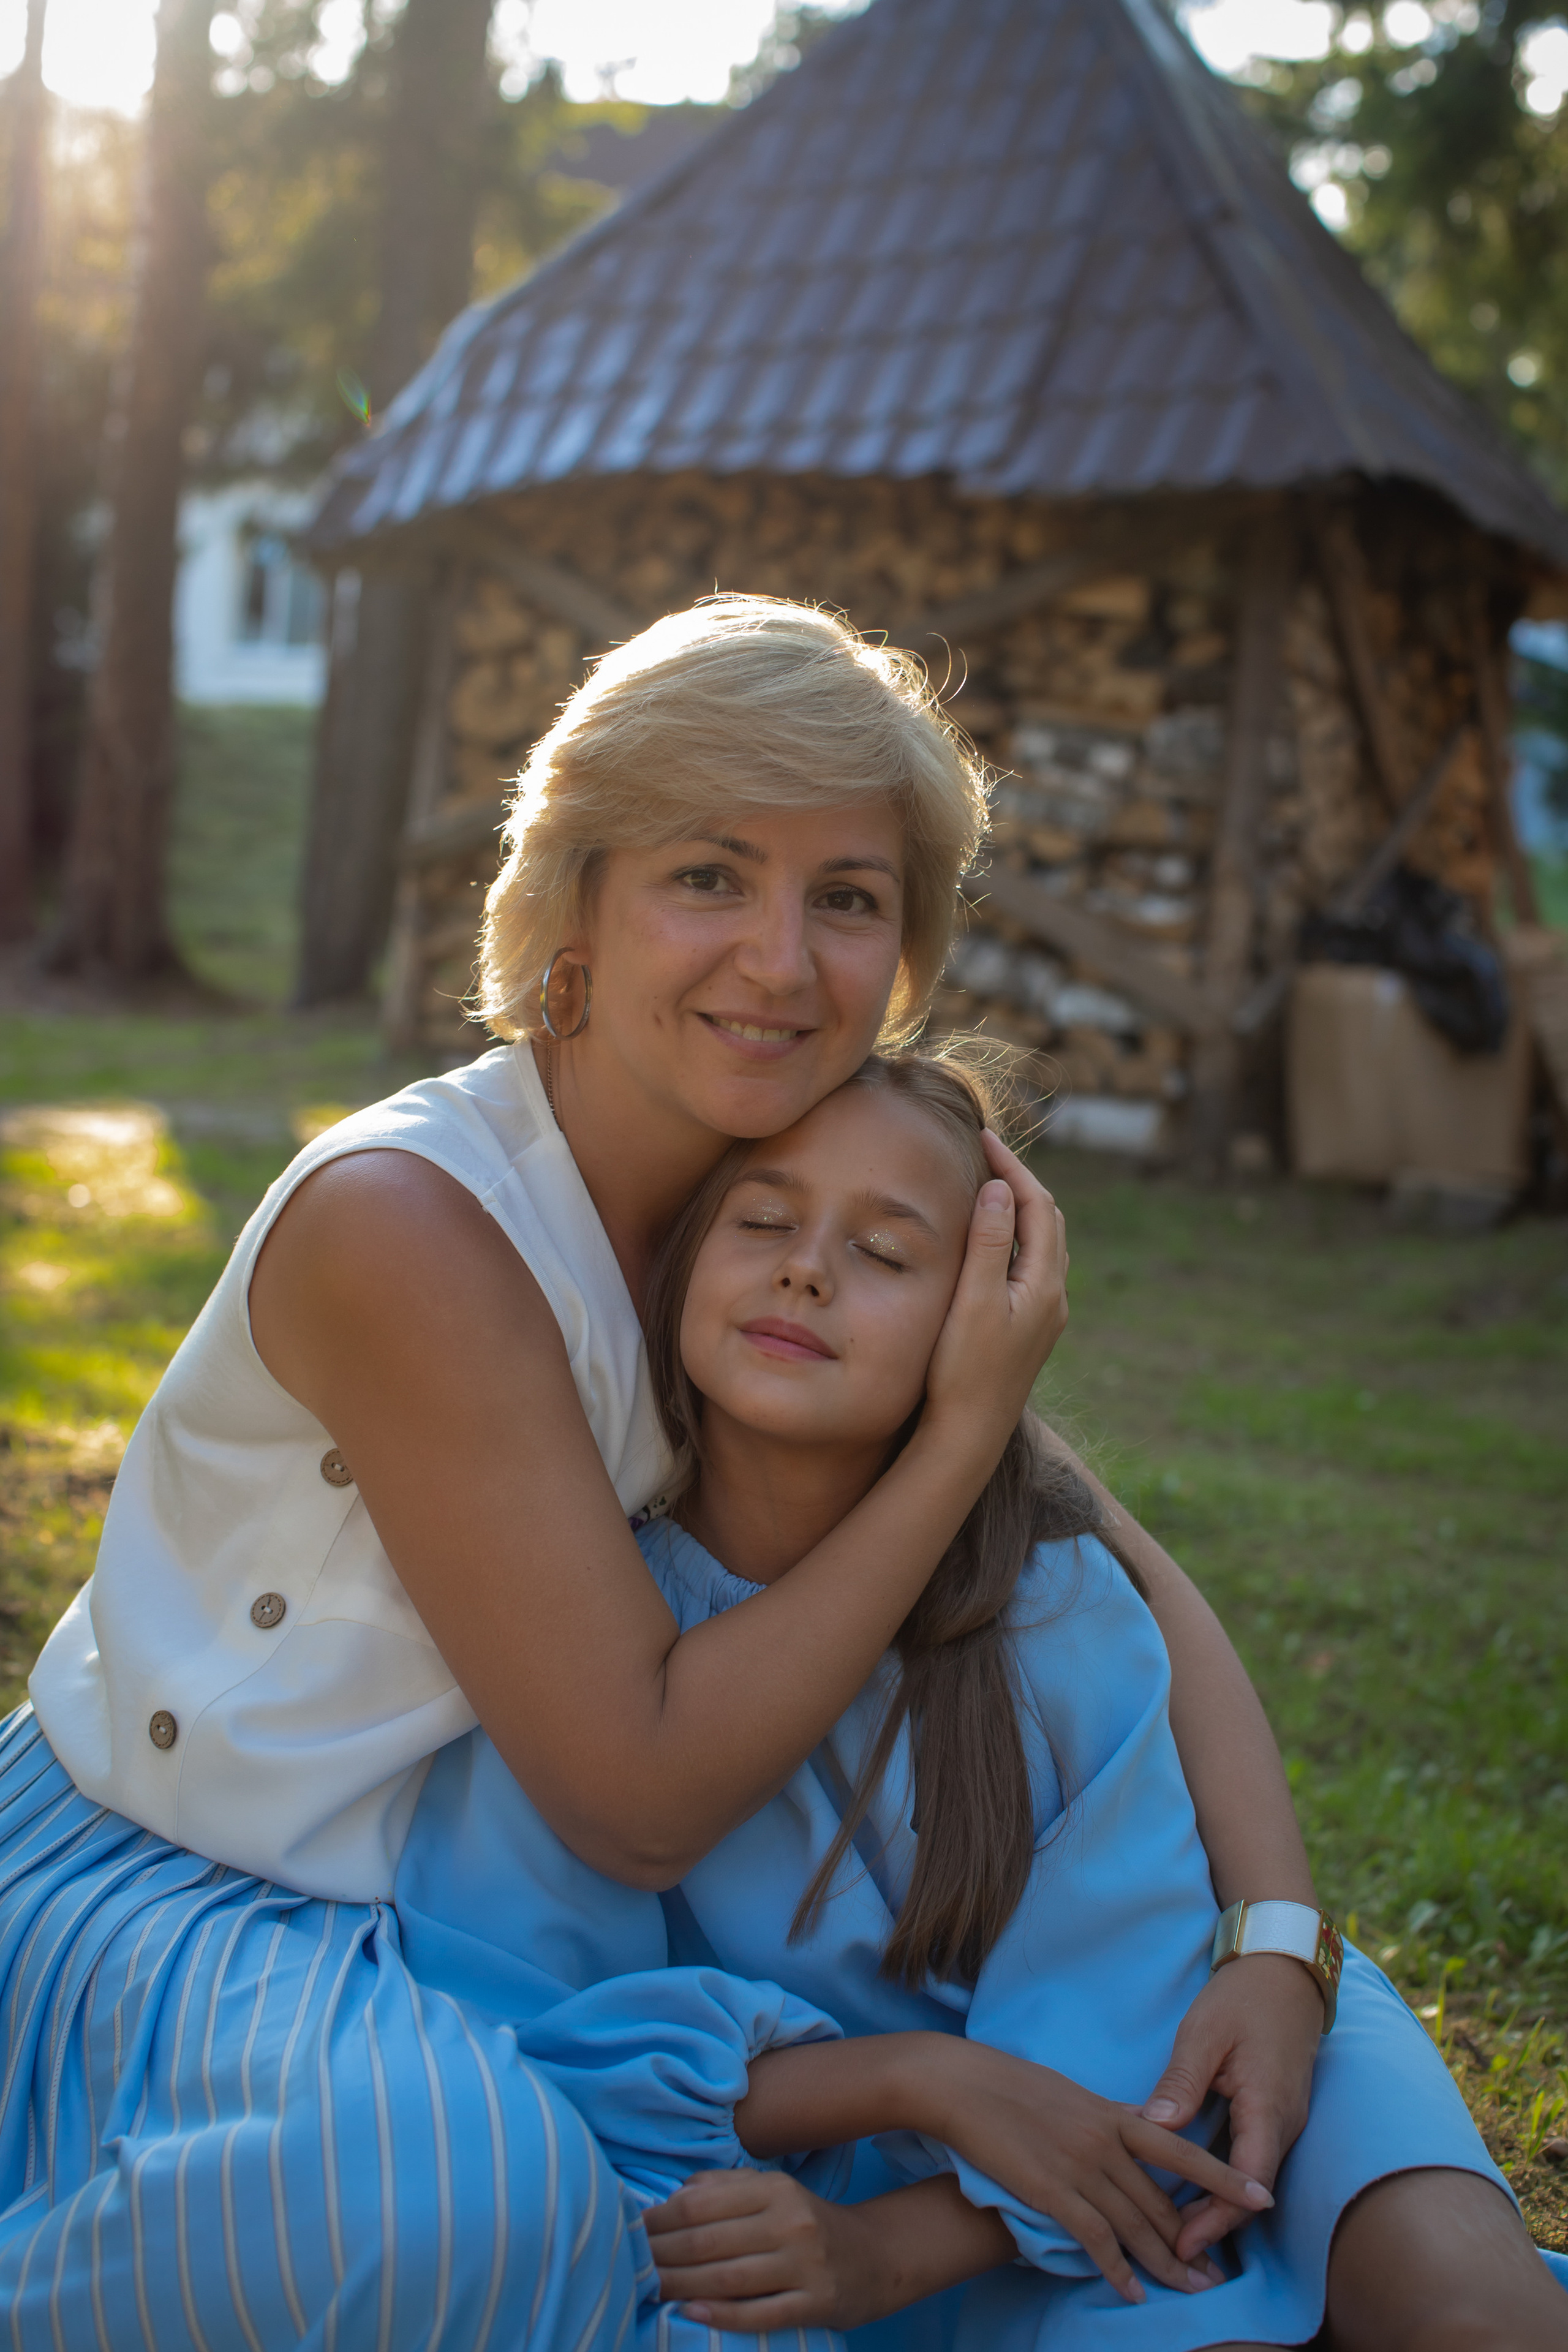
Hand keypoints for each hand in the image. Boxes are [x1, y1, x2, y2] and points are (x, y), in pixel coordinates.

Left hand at [644, 2169, 884, 2333]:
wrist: (875, 2258)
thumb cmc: (809, 2224)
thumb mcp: (775, 2193)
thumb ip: (726, 2188)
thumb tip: (674, 2195)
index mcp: (775, 2189)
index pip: (702, 2203)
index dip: (661, 2218)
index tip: (631, 2230)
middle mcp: (791, 2222)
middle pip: (709, 2241)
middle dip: (662, 2255)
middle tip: (630, 2264)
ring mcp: (805, 2265)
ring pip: (728, 2278)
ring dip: (681, 2285)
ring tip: (649, 2289)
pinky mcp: (816, 2303)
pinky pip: (760, 2312)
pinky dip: (722, 2314)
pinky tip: (691, 2311)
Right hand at [921, 1132, 1068, 1451]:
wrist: (969, 1433)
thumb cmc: (964, 1370)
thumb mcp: (973, 1302)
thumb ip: (989, 1244)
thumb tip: (999, 1188)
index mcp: (1044, 1284)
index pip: (1036, 1205)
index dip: (1012, 1166)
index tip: (981, 1137)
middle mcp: (1053, 1296)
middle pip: (1046, 1219)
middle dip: (1018, 1181)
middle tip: (984, 1153)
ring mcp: (1044, 1313)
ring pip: (1041, 1243)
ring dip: (1018, 1209)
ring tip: (986, 1184)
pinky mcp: (1030, 1327)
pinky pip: (1030, 1264)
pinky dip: (1014, 1237)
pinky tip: (990, 1240)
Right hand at [928, 2038, 1268, 2304]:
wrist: (965, 2084)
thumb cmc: (1012, 2085)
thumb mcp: (1072, 2094)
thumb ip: (1108, 2117)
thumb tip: (1136, 2126)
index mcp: (1114, 2114)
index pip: (1182, 2150)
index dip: (1224, 2178)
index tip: (1261, 2198)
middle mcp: (1105, 2141)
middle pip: (1161, 2202)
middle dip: (1194, 2242)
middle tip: (1219, 2276)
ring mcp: (1079, 2166)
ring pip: (1135, 2225)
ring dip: (1165, 2264)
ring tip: (1191, 2291)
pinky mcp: (1051, 2190)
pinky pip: (1094, 2238)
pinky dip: (1117, 2269)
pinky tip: (1132, 2291)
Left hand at [1140, 1954, 1321, 2262]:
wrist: (1284, 1969)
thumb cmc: (1243, 1997)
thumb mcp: (1205, 2033)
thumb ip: (1182, 2082)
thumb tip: (1153, 2126)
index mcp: (1268, 2107)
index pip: (1247, 2181)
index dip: (1216, 2217)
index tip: (1181, 2240)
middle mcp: (1283, 2122)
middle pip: (1250, 2189)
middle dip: (1214, 2222)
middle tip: (1168, 2246)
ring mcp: (1283, 2119)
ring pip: (1251, 2176)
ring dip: (1218, 2203)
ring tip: (1174, 2226)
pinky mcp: (1274, 2111)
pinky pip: (1251, 2156)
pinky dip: (1224, 2177)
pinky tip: (1191, 2184)